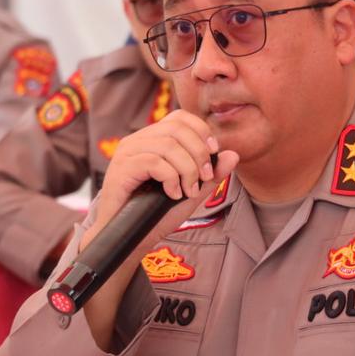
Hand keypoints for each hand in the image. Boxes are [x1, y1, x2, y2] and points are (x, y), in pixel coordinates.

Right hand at [82, 111, 238, 250]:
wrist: (131, 238)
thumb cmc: (157, 214)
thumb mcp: (192, 192)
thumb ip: (211, 175)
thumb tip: (233, 155)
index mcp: (153, 139)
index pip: (180, 118)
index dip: (201, 131)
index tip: (213, 154)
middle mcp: (138, 140)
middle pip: (177, 128)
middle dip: (199, 153)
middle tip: (204, 178)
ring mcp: (127, 153)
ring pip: (168, 145)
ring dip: (187, 169)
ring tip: (189, 190)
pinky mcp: (121, 168)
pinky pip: (154, 162)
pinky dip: (171, 179)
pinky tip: (172, 194)